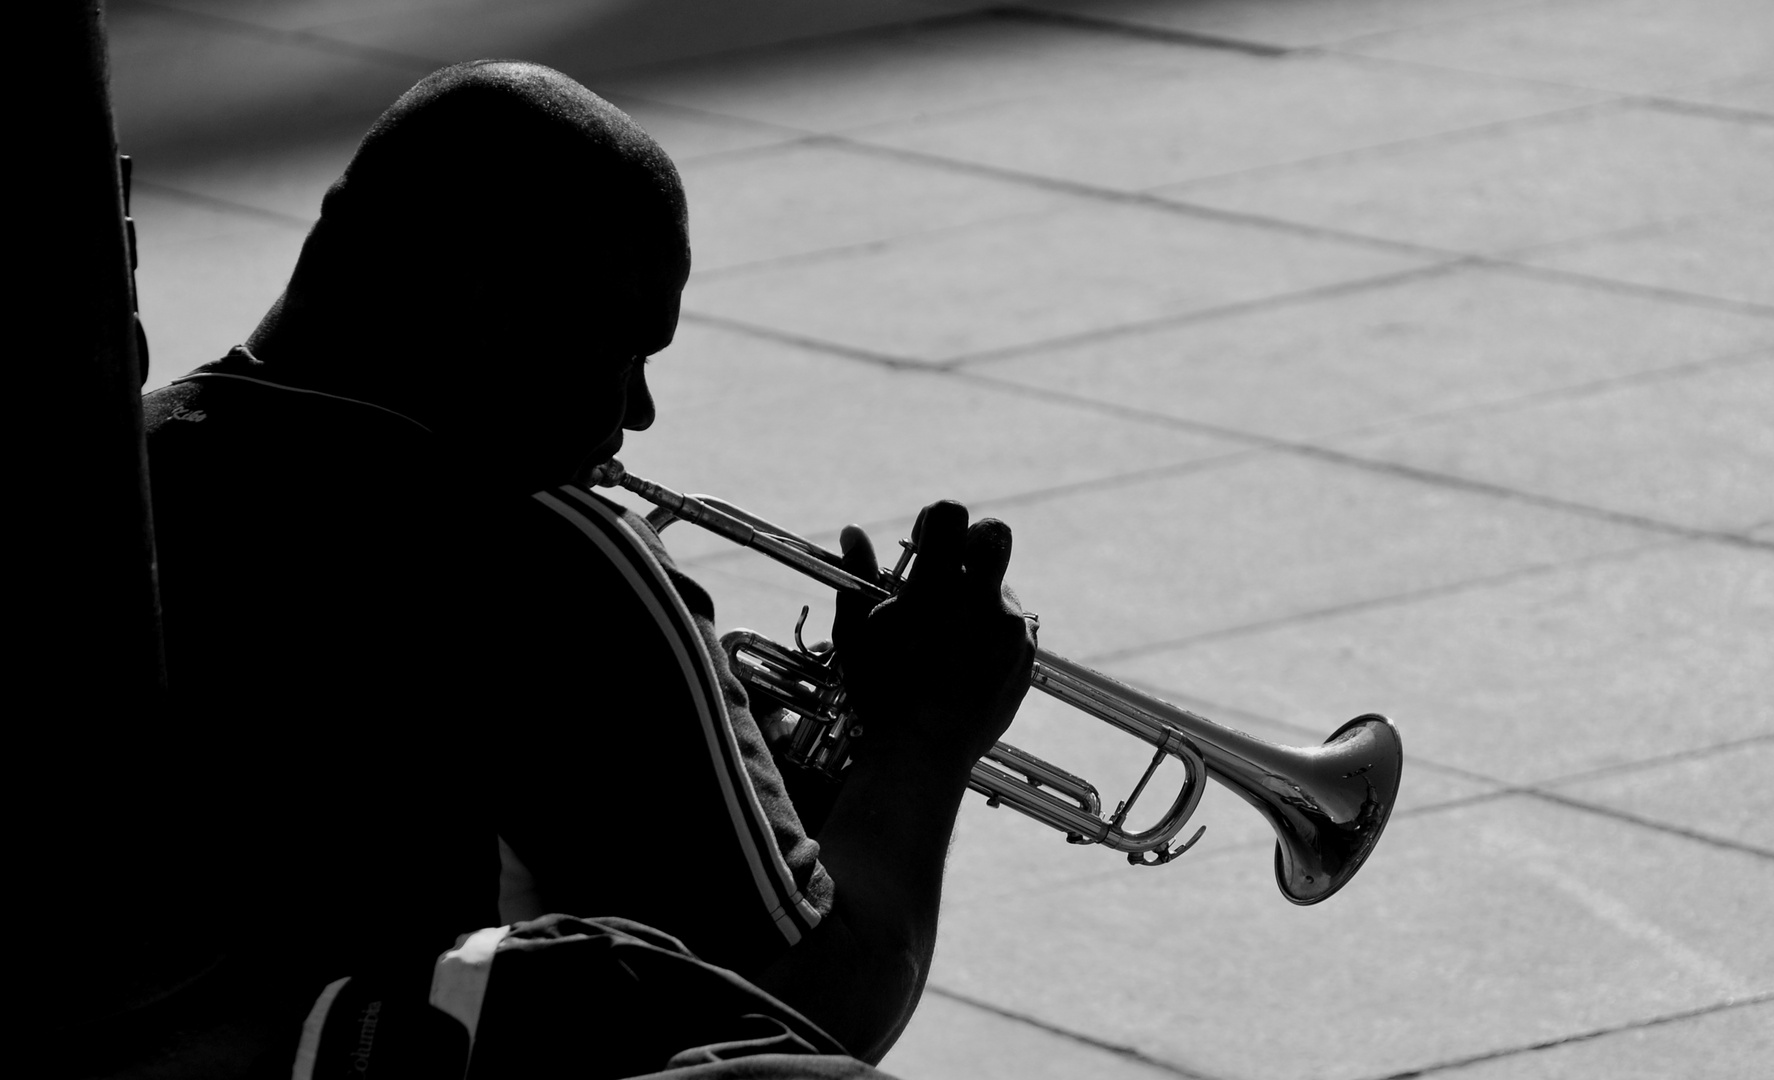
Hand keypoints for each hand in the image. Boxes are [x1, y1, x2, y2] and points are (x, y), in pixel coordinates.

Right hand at [833, 501, 1035, 767]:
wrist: (924, 751)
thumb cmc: (882, 691)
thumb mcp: (858, 631)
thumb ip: (857, 575)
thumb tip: (853, 532)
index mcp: (937, 586)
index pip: (950, 512)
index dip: (935, 520)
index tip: (923, 544)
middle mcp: (981, 599)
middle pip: (995, 532)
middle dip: (973, 541)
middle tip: (949, 571)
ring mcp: (1009, 628)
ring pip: (1002, 585)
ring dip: (979, 595)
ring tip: (949, 634)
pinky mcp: (1024, 655)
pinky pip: (1015, 626)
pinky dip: (992, 632)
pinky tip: (966, 659)